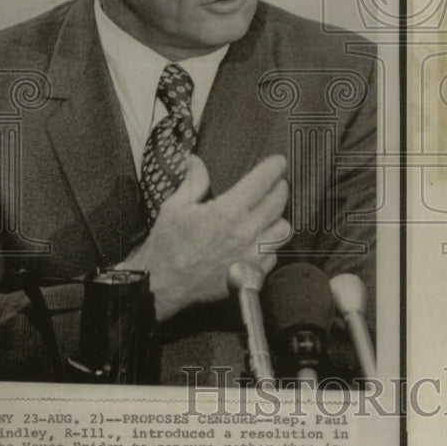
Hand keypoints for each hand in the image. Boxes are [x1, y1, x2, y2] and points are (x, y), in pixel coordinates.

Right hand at [118, 154, 288, 321]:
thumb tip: (195, 160)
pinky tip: (259, 239)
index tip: (278, 161)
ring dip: (279, 216)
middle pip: (277, 203)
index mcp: (227, 212)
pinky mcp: (251, 273)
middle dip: (280, 187)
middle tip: (277, 182)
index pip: (261, 182)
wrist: (164, 285)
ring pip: (283, 229)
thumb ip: (193, 181)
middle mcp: (244, 232)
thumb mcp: (175, 207)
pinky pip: (274, 254)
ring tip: (270, 211)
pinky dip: (271, 244)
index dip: (273, 168)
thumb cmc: (167, 247)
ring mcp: (251, 255)